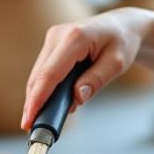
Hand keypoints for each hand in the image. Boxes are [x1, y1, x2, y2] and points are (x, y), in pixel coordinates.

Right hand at [19, 8, 148, 129]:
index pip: (50, 73)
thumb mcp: (117, 63)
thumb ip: (97, 80)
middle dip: (33, 102)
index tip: (30, 119)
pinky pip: (44, 71)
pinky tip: (47, 106)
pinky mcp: (52, 46)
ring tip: (39, 121)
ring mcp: (53, 39)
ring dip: (37, 97)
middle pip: (39, 75)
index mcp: (75, 37)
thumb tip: (77, 98)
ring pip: (38, 74)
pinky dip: (44, 89)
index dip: (38, 98)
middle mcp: (58, 35)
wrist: (123, 25)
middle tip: (31, 128)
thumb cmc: (123, 42)